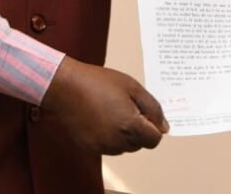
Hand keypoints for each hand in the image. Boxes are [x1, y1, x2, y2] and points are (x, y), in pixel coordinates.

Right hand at [42, 56, 168, 154]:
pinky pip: (109, 147)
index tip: (143, 111)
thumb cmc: (98, 82)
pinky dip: (110, 136)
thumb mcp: (132, 87)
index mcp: (130, 125)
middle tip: (126, 106)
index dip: (153, 125)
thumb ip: (153, 108)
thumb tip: (164, 128)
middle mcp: (117, 141)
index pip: (154, 139)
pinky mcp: (90, 148)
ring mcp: (102, 147)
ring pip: (125, 147)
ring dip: (125, 134)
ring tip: (112, 110)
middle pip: (140, 143)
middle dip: (139, 129)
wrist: (65, 87)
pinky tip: (101, 118)